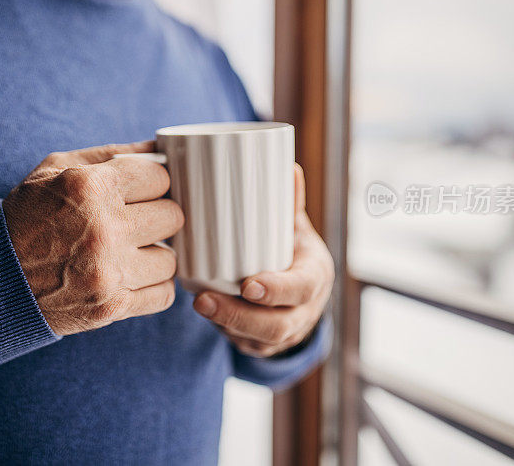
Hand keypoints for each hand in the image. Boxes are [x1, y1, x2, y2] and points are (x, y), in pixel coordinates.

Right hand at [2, 142, 184, 335]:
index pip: (161, 178)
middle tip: (135, 222)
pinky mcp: (111, 307)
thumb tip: (160, 148)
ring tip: (129, 252)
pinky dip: (152, 286)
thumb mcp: (56, 169)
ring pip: (171, 258)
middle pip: (173, 216)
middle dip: (156, 217)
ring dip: (154, 255)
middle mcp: (104, 228)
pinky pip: (164, 294)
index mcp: (90, 187)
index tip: (140, 192)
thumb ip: (111, 154)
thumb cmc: (27, 216)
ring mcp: (109, 272)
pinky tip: (130, 277)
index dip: (151, 185)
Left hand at [192, 165, 333, 356]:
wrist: (303, 290)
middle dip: (238, 315)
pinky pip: (248, 347)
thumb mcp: (295, 228)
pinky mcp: (267, 345)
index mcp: (315, 275)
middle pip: (278, 325)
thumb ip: (288, 203)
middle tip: (202, 299)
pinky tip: (207, 316)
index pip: (302, 288)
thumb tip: (288, 166)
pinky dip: (227, 333)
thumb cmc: (292, 250)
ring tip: (198, 304)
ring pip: (259, 341)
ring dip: (227, 325)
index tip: (248, 284)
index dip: (277, 290)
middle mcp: (305, 309)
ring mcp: (288, 333)